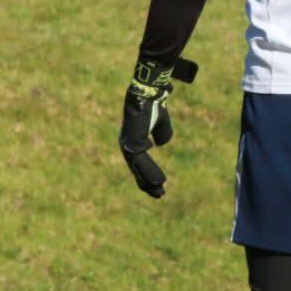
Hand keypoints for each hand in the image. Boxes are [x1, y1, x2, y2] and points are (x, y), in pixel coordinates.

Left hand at [118, 57, 196, 197]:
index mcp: (134, 141)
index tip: (158, 186)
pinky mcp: (132, 143)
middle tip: (159, 195)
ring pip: (139, 169)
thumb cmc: (154, 106)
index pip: (140, 163)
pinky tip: (157, 181)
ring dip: (149, 181)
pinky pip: (141, 163)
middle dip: (147, 183)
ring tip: (159, 192)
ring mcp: (129, 145)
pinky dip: (149, 173)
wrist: (147, 95)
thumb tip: (161, 144)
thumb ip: (162, 134)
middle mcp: (128, 145)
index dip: (149, 175)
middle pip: (137, 170)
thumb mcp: (161, 123)